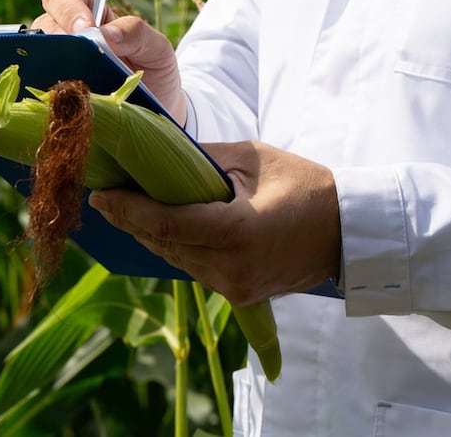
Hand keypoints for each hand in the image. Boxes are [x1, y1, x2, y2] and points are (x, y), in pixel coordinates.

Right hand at [31, 0, 185, 124]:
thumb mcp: (157, 49)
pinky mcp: (56, 91)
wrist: (156, 111)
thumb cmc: (155, 73)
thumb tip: (106, 32)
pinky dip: (47, 88)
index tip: (86, 29)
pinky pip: (40, 83)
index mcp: (90, 13)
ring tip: (75, 80)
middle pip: (44, 24)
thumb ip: (137, 33)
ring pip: (38, 54)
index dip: (68, 9)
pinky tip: (65, 96)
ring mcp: (58, 64)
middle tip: (80, 57)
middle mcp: (67, 35)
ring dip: (53, 65)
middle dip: (60, 38)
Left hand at [88, 141, 341, 305]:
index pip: (165, 224)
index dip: (127, 209)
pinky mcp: (238, 295)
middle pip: (161, 244)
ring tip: (120, 206)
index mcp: (236, 232)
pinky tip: (154, 225)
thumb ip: (199, 160)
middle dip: (128, 218)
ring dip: (145, 233)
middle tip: (103, 195)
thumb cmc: (305, 185)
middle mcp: (231, 268)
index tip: (101, 193)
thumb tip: (155, 155)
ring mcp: (234, 287)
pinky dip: (171, 246)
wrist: (349, 233)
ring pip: (172, 258)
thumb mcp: (251, 158)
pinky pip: (191, 267)